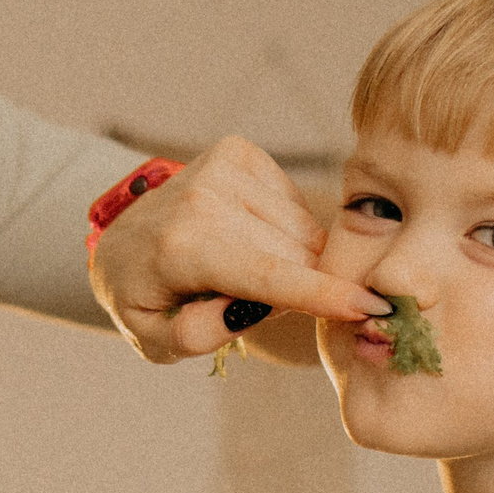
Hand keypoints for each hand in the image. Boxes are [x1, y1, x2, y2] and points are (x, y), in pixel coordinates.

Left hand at [90, 136, 389, 363]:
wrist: (124, 241)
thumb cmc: (146, 299)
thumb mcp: (154, 340)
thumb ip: (195, 336)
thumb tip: (244, 311)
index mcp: (181, 247)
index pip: (266, 275)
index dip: (320, 294)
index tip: (369, 306)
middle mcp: (203, 197)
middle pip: (296, 255)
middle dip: (298, 288)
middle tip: (250, 302)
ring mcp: (221, 166)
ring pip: (303, 230)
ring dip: (293, 260)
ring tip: (243, 271)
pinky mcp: (238, 152)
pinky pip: (295, 204)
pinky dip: (285, 231)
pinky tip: (250, 238)